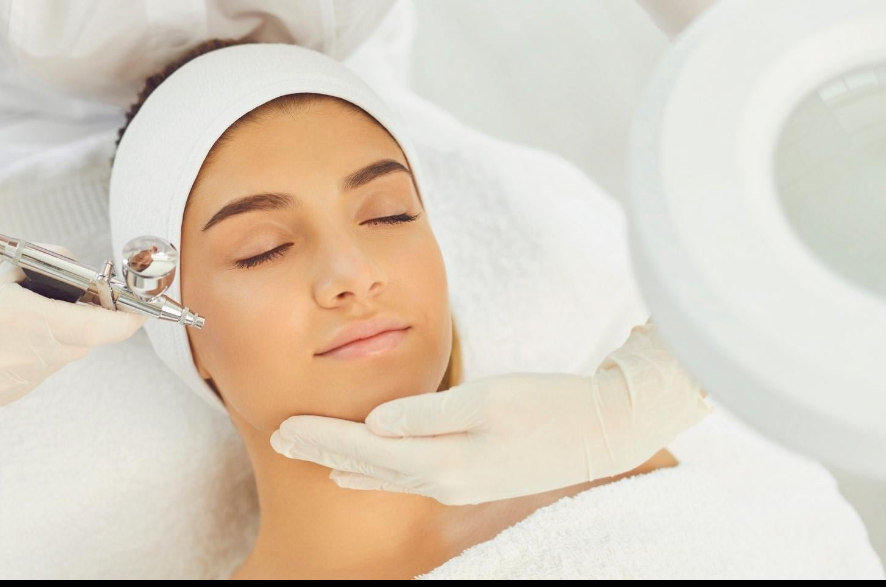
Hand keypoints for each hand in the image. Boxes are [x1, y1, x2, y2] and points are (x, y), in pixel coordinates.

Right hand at [0, 210, 145, 408]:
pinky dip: (29, 359)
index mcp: (17, 317)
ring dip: (53, 341)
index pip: (97, 331)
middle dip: (84, 323)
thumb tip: (100, 288)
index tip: (138, 314)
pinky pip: (31, 377)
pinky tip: (0, 340)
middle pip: (80, 346)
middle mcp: (9, 357)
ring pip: (56, 363)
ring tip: (17, 317)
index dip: (124, 322)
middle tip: (72, 300)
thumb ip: (62, 273)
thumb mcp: (8, 258)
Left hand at [270, 321, 711, 504]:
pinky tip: (359, 471)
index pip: (363, 450)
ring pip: (384, 475)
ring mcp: (459, 483)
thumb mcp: (487, 401)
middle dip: (321, 450)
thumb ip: (426, 415)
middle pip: (366, 466)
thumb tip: (373, 423)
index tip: (281, 427)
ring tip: (309, 453)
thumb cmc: (550, 405)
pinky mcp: (473, 476)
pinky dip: (374, 471)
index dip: (321, 436)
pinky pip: (407, 477)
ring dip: (343, 461)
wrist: (608, 428)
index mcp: (442, 462)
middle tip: (278, 439)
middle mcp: (444, 481)